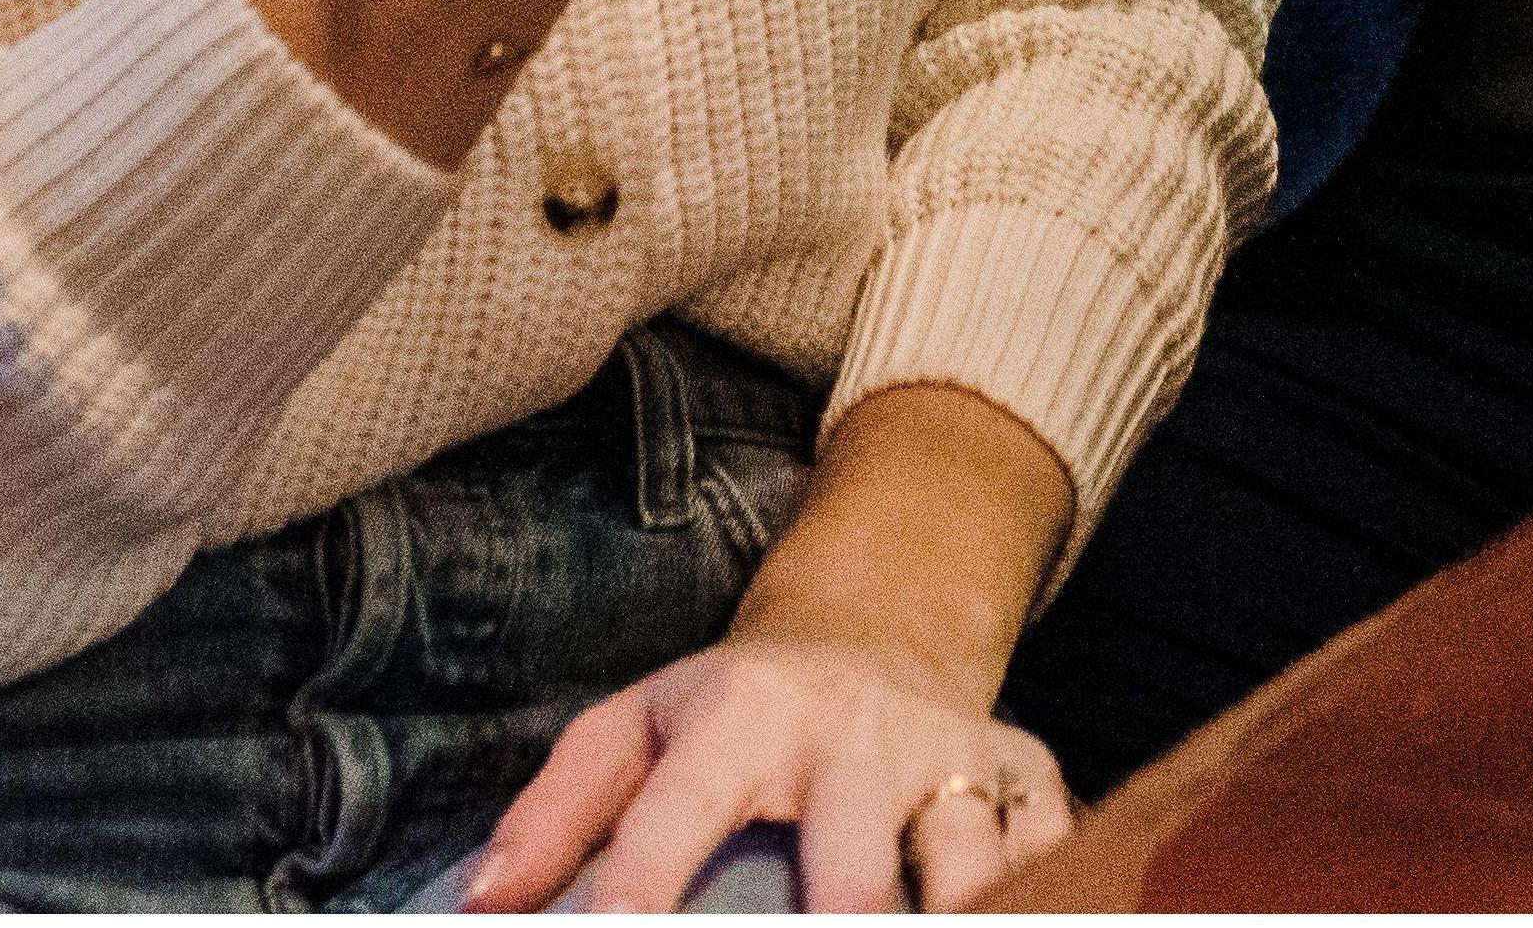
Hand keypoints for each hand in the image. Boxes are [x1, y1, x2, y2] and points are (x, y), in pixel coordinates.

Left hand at [462, 639, 1071, 913]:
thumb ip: (556, 812)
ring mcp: (947, 755)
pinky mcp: (1023, 771)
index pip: (682, 808)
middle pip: (851, 869)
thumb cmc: (732, 715)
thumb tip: (482, 906)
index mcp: (743, 716)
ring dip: (954, 912)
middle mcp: (852, 733)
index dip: (646, 877)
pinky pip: (1050, 847)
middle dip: (839, 925)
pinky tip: (1022, 912)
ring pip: (967, 862)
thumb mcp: (635, 728)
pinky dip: (1044, 889)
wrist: (875, 634)